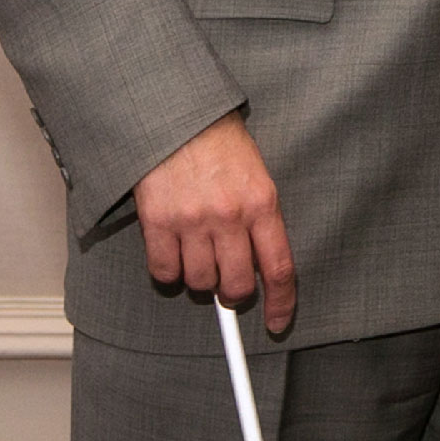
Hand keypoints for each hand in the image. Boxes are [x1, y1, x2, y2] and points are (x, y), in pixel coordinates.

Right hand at [133, 111, 296, 334]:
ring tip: (198, 253)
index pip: (279, 267)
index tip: (277, 322)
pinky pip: (164, 272)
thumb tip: (259, 265)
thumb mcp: (257, 176)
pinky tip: (173, 252)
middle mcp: (230, 216)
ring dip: (199, 278)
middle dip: (233, 293)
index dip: (281, 303)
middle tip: (228, 282)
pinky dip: (168, 271)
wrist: (179, 117)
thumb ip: (260, 218)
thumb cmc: (221, 146)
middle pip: (236, 286)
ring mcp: (192, 221)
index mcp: (263, 203)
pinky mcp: (158, 222)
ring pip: (199, 282)